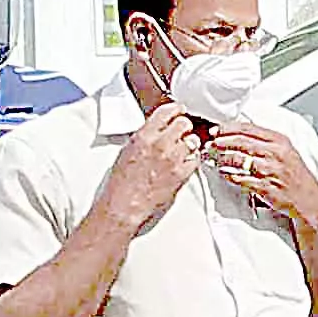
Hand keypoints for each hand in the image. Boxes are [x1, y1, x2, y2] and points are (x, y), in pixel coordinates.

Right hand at [100, 105, 206, 231]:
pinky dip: (193, 160)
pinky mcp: (182, 174)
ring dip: (190, 143)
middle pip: (184, 123)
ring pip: (194, 140)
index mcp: (143, 136)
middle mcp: (159, 144)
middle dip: (184, 127)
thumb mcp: (127, 151)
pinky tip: (185, 163)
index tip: (179, 110)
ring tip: (182, 151)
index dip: (176, 109)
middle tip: (182, 133)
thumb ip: (145, 137)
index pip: (166, 111)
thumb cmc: (121, 184)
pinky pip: (196, 159)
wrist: (124, 206)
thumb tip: (157, 130)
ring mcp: (173, 159)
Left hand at [206, 122, 317, 228]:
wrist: (309, 202)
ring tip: (216, 159)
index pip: (249, 128)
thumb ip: (267, 142)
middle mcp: (277, 154)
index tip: (217, 130)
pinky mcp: (266, 188)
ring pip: (240, 160)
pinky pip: (242, 179)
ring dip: (224, 159)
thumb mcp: (287, 152)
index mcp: (281, 141)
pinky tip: (226, 174)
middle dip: (223, 141)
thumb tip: (242, 134)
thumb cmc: (297, 177)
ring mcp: (271, 171)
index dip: (229, 128)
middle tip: (212, 143)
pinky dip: (231, 176)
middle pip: (242, 142)